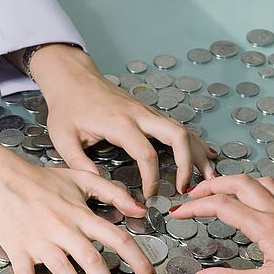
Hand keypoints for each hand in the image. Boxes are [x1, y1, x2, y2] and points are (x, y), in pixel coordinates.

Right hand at [0, 146, 156, 273]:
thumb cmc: (42, 180)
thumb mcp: (82, 178)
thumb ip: (114, 193)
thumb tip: (142, 209)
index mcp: (82, 215)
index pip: (118, 239)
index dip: (138, 261)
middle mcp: (63, 229)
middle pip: (92, 261)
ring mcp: (39, 240)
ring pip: (63, 271)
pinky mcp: (17, 249)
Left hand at [29, 45, 216, 197]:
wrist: (72, 77)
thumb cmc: (67, 107)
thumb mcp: (63, 137)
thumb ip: (80, 164)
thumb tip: (101, 186)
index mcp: (120, 123)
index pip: (146, 154)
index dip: (152, 179)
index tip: (149, 196)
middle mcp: (140, 115)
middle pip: (177, 136)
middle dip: (188, 164)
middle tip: (188, 188)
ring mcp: (148, 112)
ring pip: (184, 130)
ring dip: (199, 154)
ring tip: (210, 176)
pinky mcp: (151, 113)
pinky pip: (179, 127)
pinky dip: (195, 143)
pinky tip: (207, 155)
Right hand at [170, 175, 273, 273]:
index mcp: (266, 225)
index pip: (222, 206)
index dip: (195, 207)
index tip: (177, 213)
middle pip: (237, 182)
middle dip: (210, 185)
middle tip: (191, 194)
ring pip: (257, 180)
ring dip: (233, 181)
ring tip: (218, 191)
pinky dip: (254, 186)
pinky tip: (253, 198)